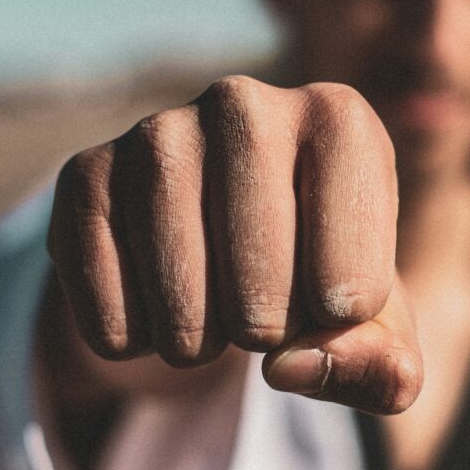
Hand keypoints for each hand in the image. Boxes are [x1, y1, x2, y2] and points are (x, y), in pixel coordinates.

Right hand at [47, 76, 421, 413]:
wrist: (228, 231)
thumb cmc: (321, 270)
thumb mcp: (376, 323)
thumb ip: (383, 365)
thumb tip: (294, 366)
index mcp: (341, 121)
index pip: (351, 288)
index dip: (340, 323)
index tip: (332, 293)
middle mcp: (247, 103)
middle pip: (263, 296)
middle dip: (268, 334)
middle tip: (265, 304)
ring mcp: (158, 132)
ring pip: (180, 307)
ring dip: (200, 341)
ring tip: (214, 302)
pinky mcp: (85, 174)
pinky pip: (108, 314)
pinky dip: (135, 339)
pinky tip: (155, 295)